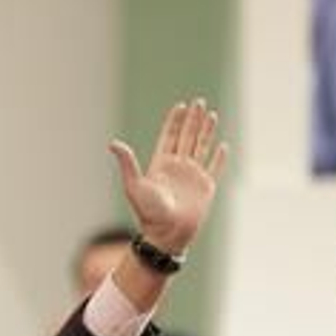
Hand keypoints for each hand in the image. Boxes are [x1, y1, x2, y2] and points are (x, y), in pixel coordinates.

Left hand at [108, 99, 228, 253]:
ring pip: (202, 147)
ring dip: (207, 131)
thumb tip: (112, 143)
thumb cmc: (148, 213)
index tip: (180, 106)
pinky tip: (223, 145)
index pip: (170, 137)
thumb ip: (127, 162)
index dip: (175, 121)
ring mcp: (193, 177)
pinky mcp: (206, 188)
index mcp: (161, 165)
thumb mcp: (134, 185)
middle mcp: (178, 168)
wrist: (167, 234)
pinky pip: (215, 168)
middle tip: (199, 101)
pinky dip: (219, 157)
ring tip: (212, 114)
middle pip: (187, 137)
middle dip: (193, 119)